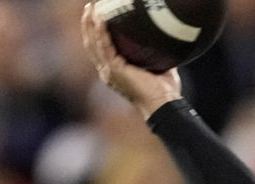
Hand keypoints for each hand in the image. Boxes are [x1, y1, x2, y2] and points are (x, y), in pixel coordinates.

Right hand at [80, 2, 181, 118]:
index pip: (101, 49)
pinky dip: (101, 32)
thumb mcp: (158, 67)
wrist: (164, 104)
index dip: (96, 33)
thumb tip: (166, 39)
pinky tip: (100, 19)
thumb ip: (156, 54)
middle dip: (88, 25)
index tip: (97, 16)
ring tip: (91, 8)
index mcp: (116, 72)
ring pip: (94, 43)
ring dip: (90, 24)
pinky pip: (104, 46)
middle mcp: (108, 72)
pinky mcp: (114, 70)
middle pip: (92, 44)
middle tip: (89, 7)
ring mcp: (109, 71)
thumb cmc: (164, 91)